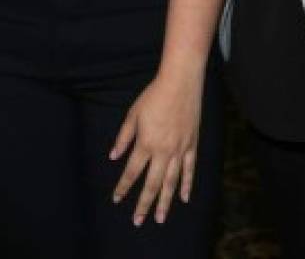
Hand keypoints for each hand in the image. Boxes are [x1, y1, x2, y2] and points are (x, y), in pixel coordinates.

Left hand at [110, 71, 202, 225]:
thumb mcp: (133, 114)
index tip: (116, 199)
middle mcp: (163, 151)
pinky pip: (189, 170)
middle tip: (138, 221)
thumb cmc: (153, 96)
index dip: (123, 187)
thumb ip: (123, 137)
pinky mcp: (192, 146)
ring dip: (165, 202)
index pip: (132, 172)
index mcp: (146, 143)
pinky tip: (184, 199)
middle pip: (151, 184)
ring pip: (171, 183)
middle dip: (143, 204)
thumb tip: (113, 156)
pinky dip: (187, 186)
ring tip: (159, 218)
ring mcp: (179, 150)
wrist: (180, 83)